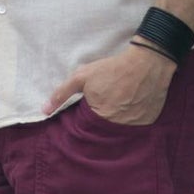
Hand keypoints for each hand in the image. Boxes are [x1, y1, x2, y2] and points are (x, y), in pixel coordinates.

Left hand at [43, 42, 176, 125]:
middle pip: (104, 130)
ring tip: (121, 103)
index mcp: (99, 118)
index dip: (87, 117)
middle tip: (108, 102)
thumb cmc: (113, 69)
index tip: (91, 106)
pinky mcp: (148, 122)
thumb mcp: (82, 77)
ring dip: (118, 120)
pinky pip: (136, 126)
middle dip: (102, 119)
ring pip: (121, 129)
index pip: (87, 128)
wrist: (148, 62)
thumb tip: (44, 110)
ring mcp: (134, 126)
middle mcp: (117, 127)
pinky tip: (133, 105)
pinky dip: (133, 119)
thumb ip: (62, 93)